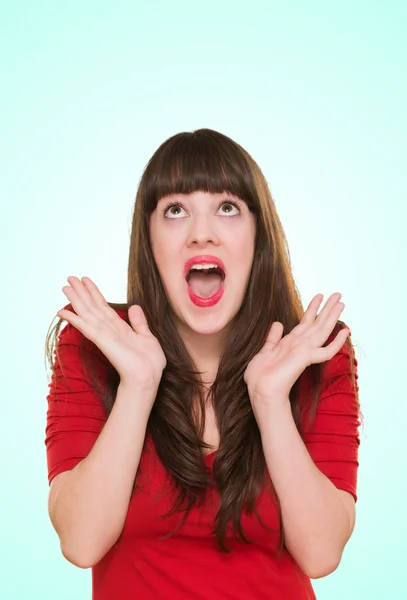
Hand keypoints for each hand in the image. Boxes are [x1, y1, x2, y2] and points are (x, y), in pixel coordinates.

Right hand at [57, 276, 166, 390]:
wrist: (148, 376)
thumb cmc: (149, 362)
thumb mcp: (147, 336)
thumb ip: (139, 322)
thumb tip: (134, 306)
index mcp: (119, 327)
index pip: (103, 306)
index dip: (94, 293)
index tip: (85, 280)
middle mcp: (109, 329)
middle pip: (92, 306)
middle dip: (81, 292)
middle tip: (69, 277)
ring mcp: (104, 335)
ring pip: (87, 313)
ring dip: (76, 299)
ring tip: (65, 286)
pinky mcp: (102, 341)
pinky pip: (86, 327)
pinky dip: (74, 319)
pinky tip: (63, 311)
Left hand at [243, 293, 349, 404]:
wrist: (261, 391)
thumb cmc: (260, 377)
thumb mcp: (265, 351)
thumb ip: (273, 338)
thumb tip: (278, 323)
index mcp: (291, 343)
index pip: (304, 322)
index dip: (312, 309)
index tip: (318, 296)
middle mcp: (300, 345)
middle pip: (317, 323)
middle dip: (327, 308)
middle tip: (338, 293)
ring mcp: (304, 351)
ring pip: (322, 330)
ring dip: (332, 315)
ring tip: (341, 301)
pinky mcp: (306, 358)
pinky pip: (327, 350)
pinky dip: (337, 341)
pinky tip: (345, 331)